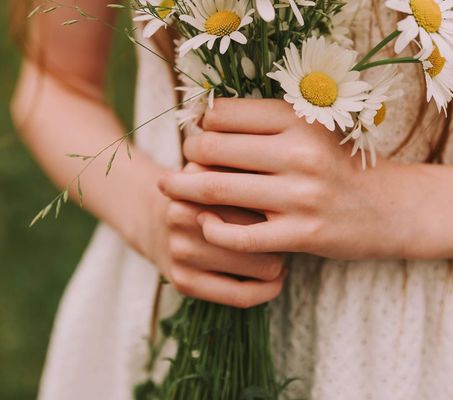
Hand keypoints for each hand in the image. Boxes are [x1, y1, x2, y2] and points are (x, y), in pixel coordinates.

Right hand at [148, 163, 284, 307]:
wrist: (153, 217)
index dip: (284, 199)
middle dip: (282, 230)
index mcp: (198, 178)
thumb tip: (290, 179)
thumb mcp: (222, 165)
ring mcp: (181, 248)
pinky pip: (242, 296)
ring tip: (276, 250)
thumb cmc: (206, 189)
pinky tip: (274, 278)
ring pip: (263, 265)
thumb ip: (252, 164)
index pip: (263, 193)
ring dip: (277, 260)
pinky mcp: (183, 280)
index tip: (292, 202)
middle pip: (267, 228)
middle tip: (285, 229)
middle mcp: (183, 212)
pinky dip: (267, 290)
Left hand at [159, 99, 412, 260]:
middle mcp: (297, 152)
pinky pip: (239, 235)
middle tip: (182, 159)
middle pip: (212, 147)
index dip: (200, 121)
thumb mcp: (312, 128)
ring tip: (170, 188)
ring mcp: (299, 195)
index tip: (197, 131)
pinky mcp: (302, 234)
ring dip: (183, 189)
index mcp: (298, 119)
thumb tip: (205, 119)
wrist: (390, 207)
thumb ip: (266, 121)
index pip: (223, 113)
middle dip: (188, 153)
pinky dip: (212, 230)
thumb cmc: (341, 163)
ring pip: (216, 188)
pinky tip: (205, 224)